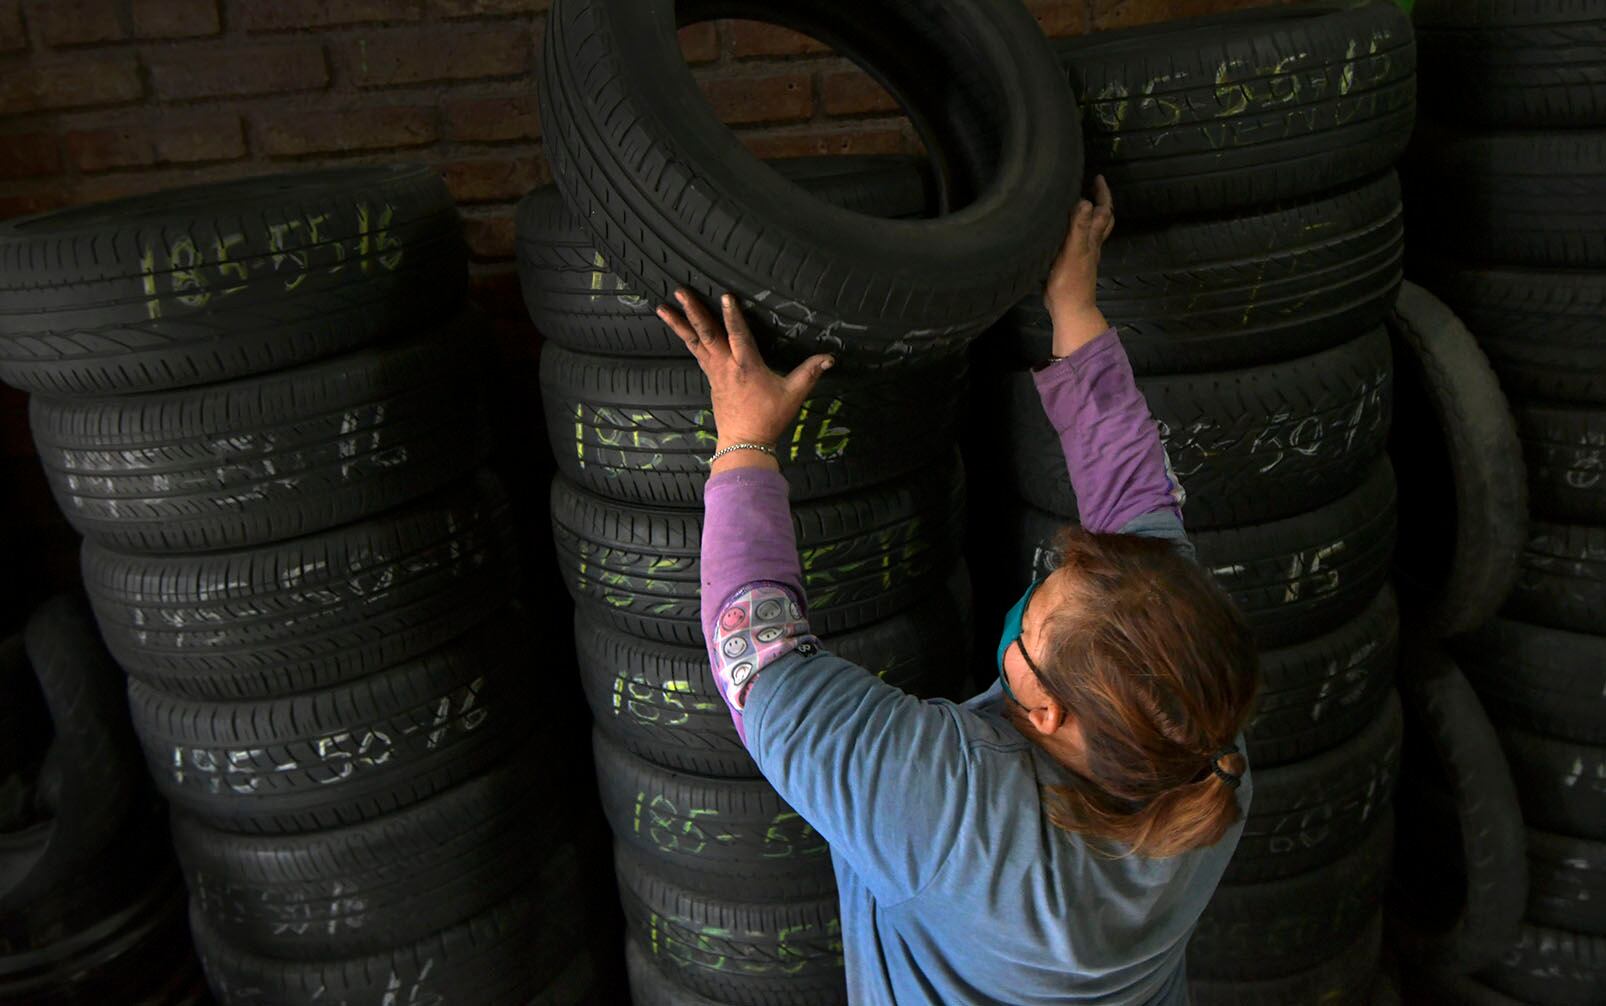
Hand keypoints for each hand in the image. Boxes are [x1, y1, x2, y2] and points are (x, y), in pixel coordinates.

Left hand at [656, 289, 834, 473]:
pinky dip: (688, 339)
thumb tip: (830, 358)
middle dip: (693, 312)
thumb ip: (810, 373)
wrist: (744, 443)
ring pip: (695, 342)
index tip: (725, 296)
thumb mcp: (793, 394)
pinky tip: (680, 329)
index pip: (738, 335)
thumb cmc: (769, 418)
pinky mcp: (710, 379)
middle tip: (679, 292)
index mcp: (746, 366)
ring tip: (663, 308)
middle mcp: (726, 366)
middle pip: (707, 334)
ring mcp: (715, 372)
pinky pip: (697, 353)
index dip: (732, 315)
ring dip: (680, 324)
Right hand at [1043, 174, 1114, 358]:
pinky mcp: (1074, 264)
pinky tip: (1067, 229)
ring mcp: (1085, 256)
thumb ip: (1078, 227)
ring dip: (1091, 215)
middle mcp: (1092, 245)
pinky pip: (1080, 240)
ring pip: (1093, 230)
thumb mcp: (1072, 251)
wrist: (1070, 309)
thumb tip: (1085, 201)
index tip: (1097, 178)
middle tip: (1094, 187)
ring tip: (1082, 203)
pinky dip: (1077, 229)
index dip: (1102, 194)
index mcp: (1092, 239)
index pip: (1103, 211)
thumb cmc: (1069, 282)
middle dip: (1101, 201)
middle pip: (1103, 219)